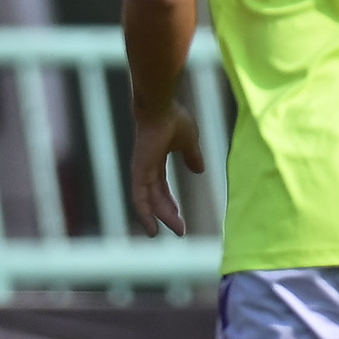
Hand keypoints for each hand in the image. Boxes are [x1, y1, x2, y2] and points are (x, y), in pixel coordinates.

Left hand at [129, 101, 205, 237]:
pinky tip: (152, 227)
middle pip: (156, 198)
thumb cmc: (173, 118)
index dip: (170, 203)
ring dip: (161, 218)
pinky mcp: (139, 171)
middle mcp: (146, 168)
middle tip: (181, 230)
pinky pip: (140, 198)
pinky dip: (145, 213)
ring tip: (176, 231)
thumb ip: (192, 157)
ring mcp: (141, 170)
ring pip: (149, 201)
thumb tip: (199, 170)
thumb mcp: (189, 142)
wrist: (161, 107)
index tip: (180, 217)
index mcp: (155, 161)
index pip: (161, 188)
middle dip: (168, 214)